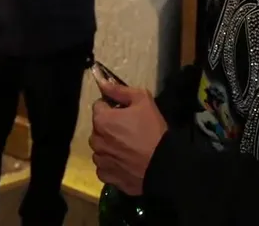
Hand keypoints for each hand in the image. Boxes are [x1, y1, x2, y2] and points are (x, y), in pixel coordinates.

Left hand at [89, 80, 166, 196]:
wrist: (162, 164)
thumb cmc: (153, 130)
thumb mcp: (142, 100)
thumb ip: (119, 90)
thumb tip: (102, 82)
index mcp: (102, 120)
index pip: (99, 106)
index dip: (113, 107)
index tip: (126, 113)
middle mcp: (96, 140)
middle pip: (98, 128)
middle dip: (109, 126)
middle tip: (129, 130)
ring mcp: (100, 160)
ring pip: (100, 148)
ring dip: (109, 145)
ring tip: (129, 148)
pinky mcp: (107, 176)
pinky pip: (104, 166)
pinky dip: (112, 163)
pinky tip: (126, 162)